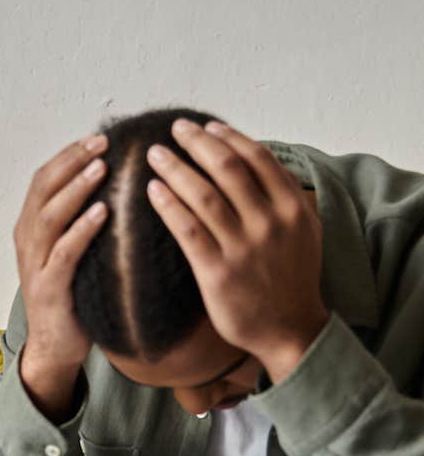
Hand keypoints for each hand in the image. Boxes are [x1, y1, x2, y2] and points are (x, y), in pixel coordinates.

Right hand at [13, 134, 109, 416]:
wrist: (55, 348)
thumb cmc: (72, 296)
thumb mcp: (74, 252)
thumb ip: (83, 222)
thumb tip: (118, 186)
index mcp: (32, 228)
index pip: (44, 179)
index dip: (68, 155)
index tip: (97, 137)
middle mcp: (28, 241)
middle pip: (44, 189)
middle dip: (72, 162)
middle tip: (102, 143)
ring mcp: (35, 264)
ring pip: (50, 216)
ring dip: (75, 189)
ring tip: (100, 168)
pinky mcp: (49, 288)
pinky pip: (64, 253)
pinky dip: (81, 230)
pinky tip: (101, 213)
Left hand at [146, 119, 328, 382]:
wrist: (291, 330)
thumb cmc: (292, 279)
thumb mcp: (303, 231)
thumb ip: (283, 195)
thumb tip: (254, 160)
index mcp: (293, 207)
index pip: (257, 158)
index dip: (229, 137)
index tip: (206, 125)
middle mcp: (270, 222)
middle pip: (227, 168)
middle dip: (197, 143)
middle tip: (175, 128)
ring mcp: (243, 247)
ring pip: (204, 195)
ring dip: (176, 168)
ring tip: (155, 154)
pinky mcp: (217, 272)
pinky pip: (187, 229)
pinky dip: (168, 205)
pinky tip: (152, 190)